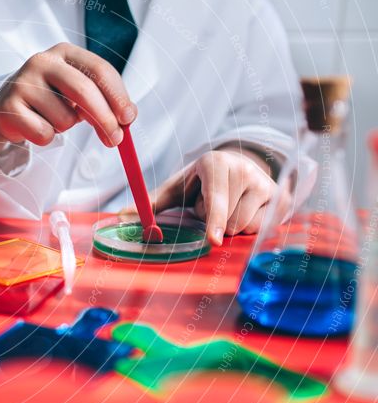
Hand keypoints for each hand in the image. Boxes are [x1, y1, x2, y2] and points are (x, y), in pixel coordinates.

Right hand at [0, 42, 136, 152]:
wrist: (10, 106)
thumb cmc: (51, 98)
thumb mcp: (79, 93)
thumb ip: (104, 101)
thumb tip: (127, 118)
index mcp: (65, 52)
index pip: (99, 70)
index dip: (118, 96)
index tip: (128, 118)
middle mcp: (43, 61)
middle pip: (84, 91)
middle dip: (104, 120)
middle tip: (115, 140)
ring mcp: (23, 82)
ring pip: (64, 119)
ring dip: (65, 128)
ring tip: (52, 119)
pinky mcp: (9, 106)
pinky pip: (43, 133)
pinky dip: (46, 138)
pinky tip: (36, 125)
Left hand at [145, 148, 279, 245]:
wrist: (239, 169)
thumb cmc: (199, 184)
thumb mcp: (176, 189)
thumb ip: (151, 202)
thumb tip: (121, 216)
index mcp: (215, 163)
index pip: (216, 198)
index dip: (213, 219)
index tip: (212, 239)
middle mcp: (244, 169)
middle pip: (228, 220)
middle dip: (214, 222)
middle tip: (210, 207)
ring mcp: (266, 184)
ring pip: (244, 226)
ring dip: (231, 226)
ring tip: (228, 209)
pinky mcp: (281, 199)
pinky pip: (261, 228)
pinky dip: (249, 228)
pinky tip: (245, 212)